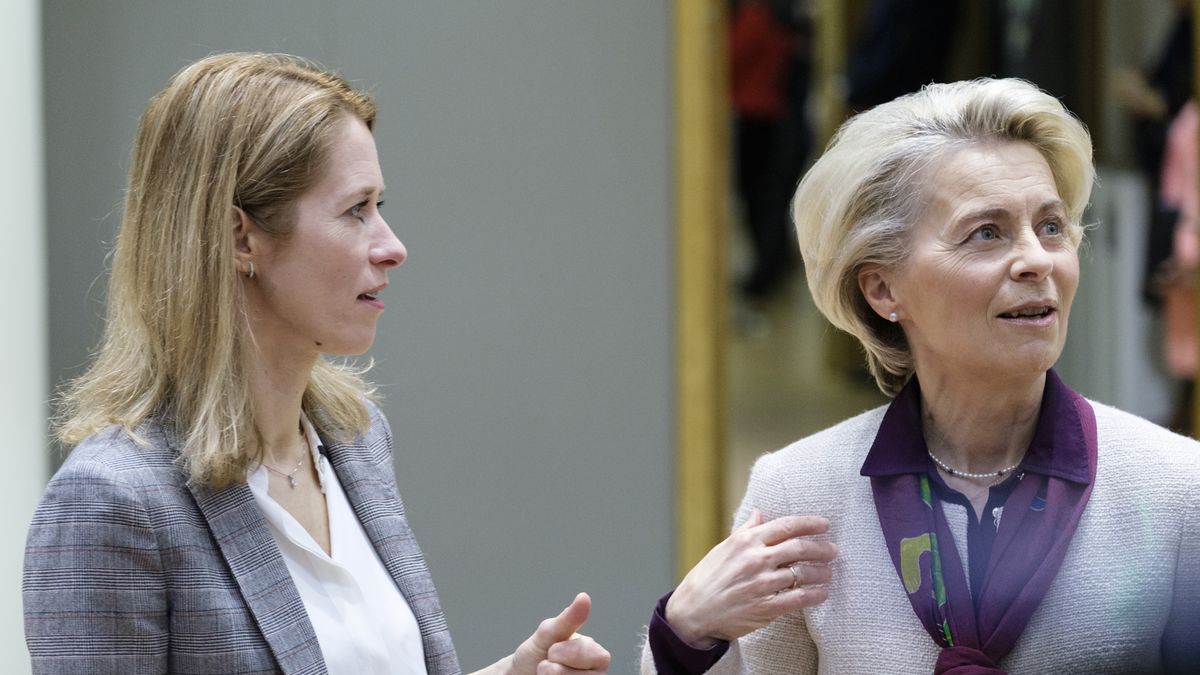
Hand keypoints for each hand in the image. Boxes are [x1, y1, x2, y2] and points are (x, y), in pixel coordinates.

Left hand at [509, 593, 610, 674]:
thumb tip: (584, 597)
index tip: (553, 649)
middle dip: (558, 669)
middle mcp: (594, 673)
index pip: (599, 656)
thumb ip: (569, 619)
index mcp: (594, 653)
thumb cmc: (535, 654)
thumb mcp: (548, 633)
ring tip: (544, 673)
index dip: (571, 653)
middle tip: (547, 663)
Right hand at [665, 509, 836, 647]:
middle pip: (799, 547)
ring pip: (802, 573)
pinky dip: (814, 595)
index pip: (785, 526)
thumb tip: (759, 513)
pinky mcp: (765, 607)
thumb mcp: (723, 548)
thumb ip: (745, 530)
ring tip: (828, 572)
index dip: (809, 523)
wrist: (693, 611)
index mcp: (745, 541)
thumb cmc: (708, 578)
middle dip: (821, 548)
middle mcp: (755, 559)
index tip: (824, 524)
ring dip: (821, 572)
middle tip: (833, 550)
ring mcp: (761, 584)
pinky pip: (798, 598)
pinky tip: (822, 593)